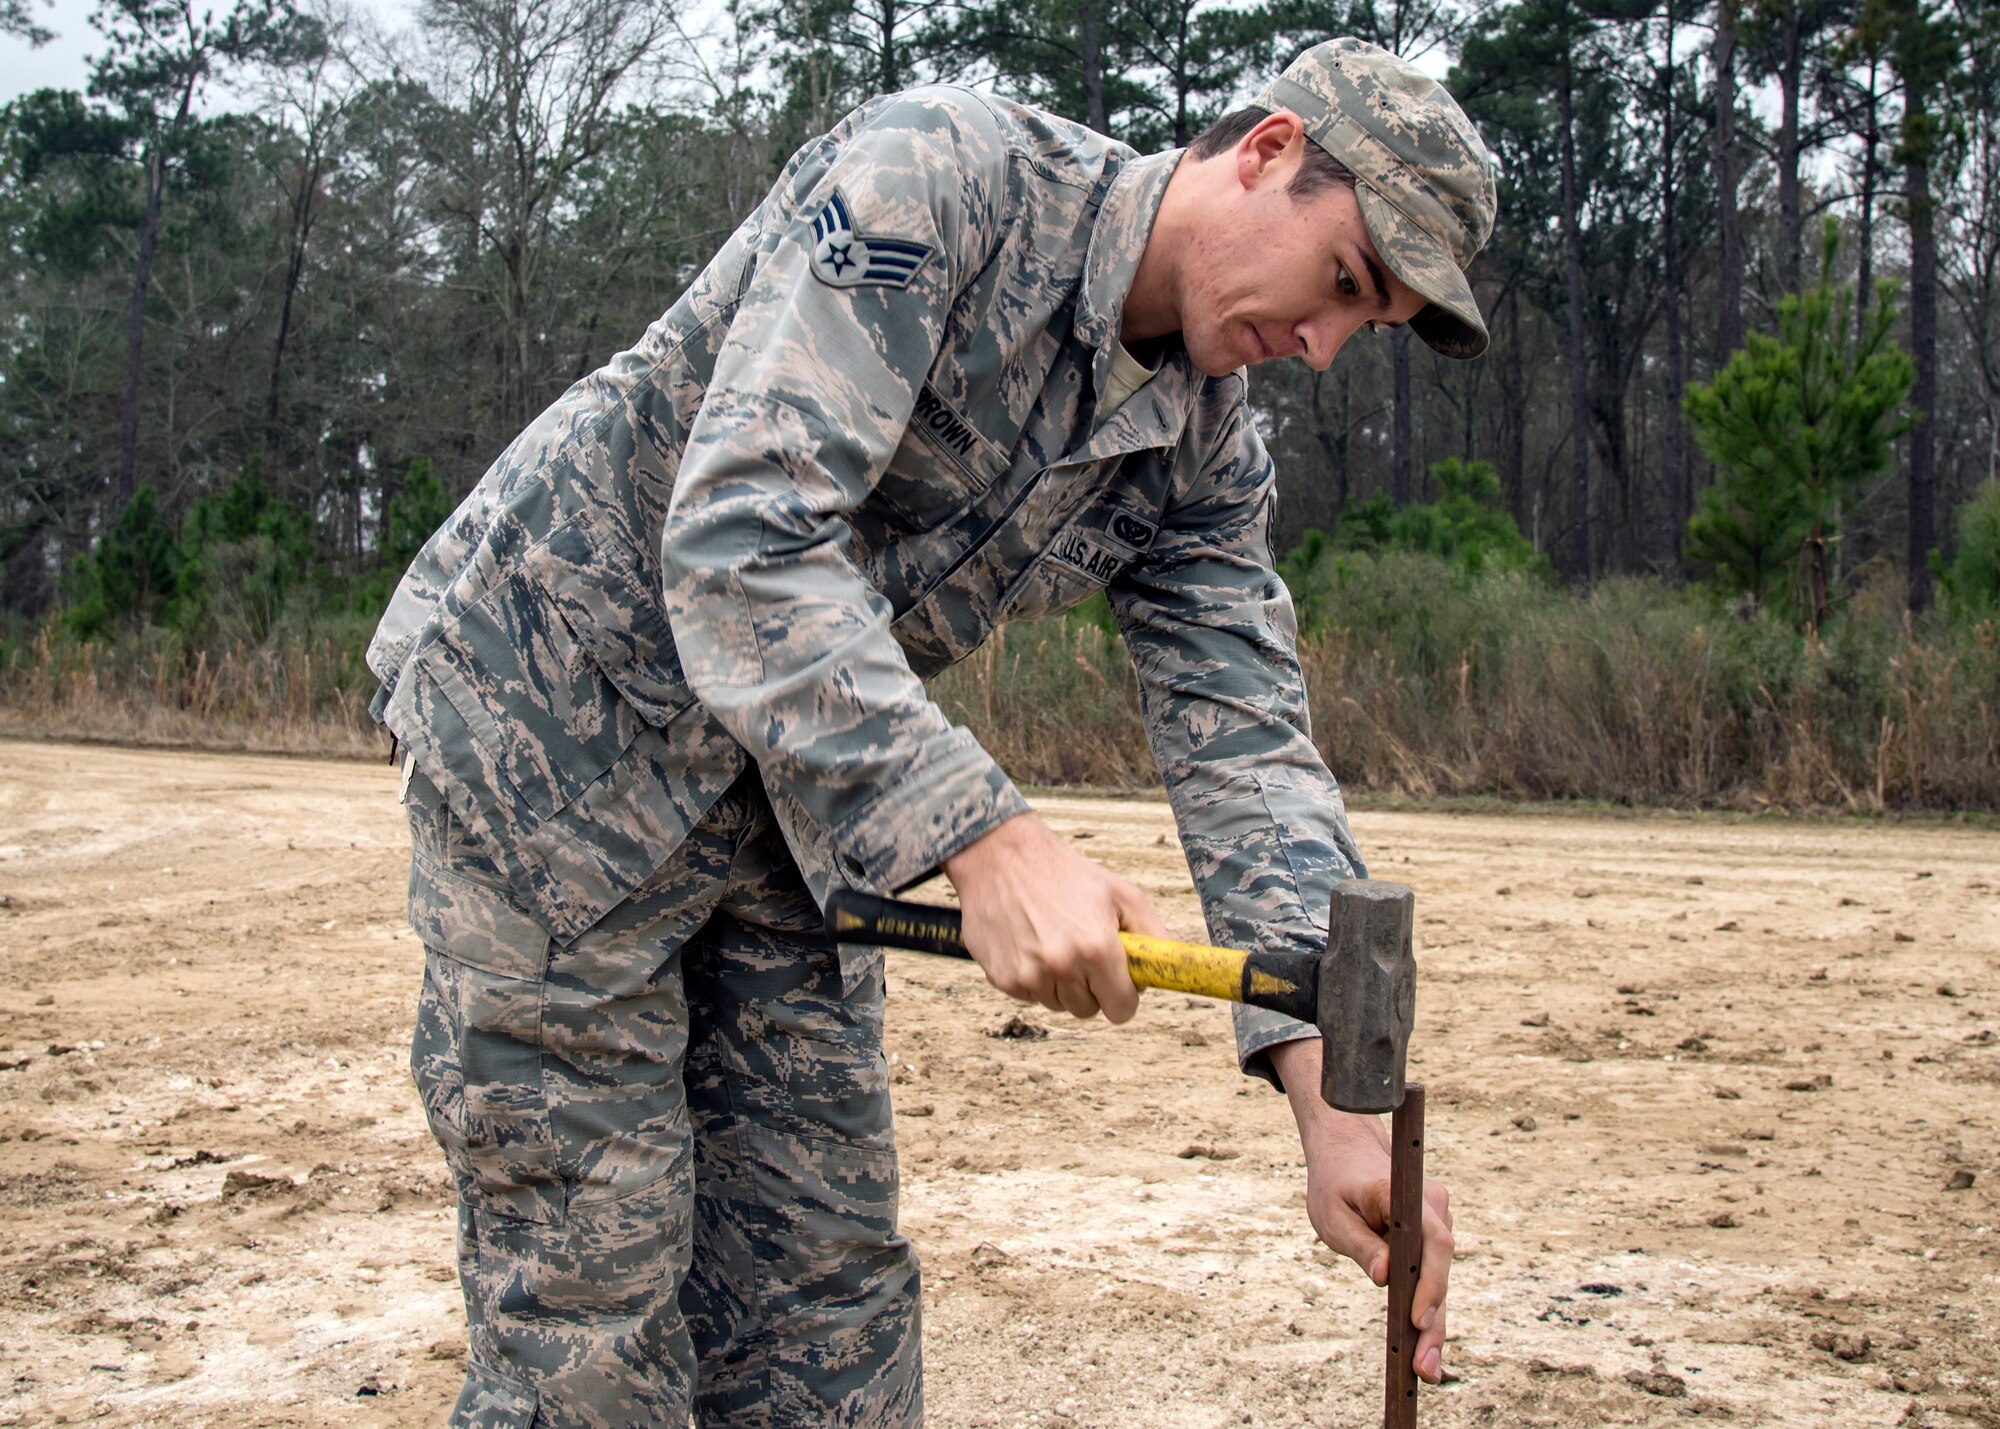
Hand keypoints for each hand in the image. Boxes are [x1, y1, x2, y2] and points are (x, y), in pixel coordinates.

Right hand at [941, 812, 1163, 1022]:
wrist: (1001, 857)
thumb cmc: (1065, 873)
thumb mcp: (1122, 894)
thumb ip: (1152, 934)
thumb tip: (1163, 969)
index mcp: (1097, 948)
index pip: (1122, 1009)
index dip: (1124, 995)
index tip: (1118, 981)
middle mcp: (1062, 966)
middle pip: (1089, 1010)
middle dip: (1092, 988)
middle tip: (1083, 952)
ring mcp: (1029, 975)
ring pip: (1058, 1005)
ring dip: (1061, 984)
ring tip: (1054, 942)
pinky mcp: (1002, 979)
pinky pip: (1030, 996)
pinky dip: (1034, 978)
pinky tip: (1030, 945)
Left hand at [1268, 1037, 1453, 1383]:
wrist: (1347, 1150)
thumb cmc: (1334, 1183)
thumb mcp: (1332, 1215)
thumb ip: (1360, 1243)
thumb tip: (1384, 1276)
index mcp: (1402, 1193)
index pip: (1431, 1241)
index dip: (1431, 1282)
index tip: (1418, 1319)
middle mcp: (1432, 1205)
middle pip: (1441, 1268)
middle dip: (1435, 1321)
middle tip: (1424, 1368)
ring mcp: (1438, 1218)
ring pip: (1440, 1276)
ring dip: (1435, 1323)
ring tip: (1425, 1369)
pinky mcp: (1434, 1235)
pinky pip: (1433, 1273)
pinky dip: (1429, 1308)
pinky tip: (1423, 1346)